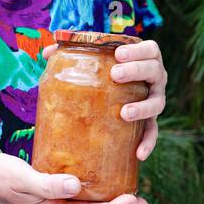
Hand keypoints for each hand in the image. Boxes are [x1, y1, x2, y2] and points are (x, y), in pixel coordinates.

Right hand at [0, 153, 148, 203]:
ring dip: (106, 202)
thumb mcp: (23, 178)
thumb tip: (75, 186)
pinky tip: (98, 183)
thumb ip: (48, 184)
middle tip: (142, 202)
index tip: (135, 201)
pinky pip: (74, 199)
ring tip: (127, 195)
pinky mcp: (45, 197)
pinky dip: (90, 194)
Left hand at [44, 38, 166, 160]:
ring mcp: (155, 99)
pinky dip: (148, 142)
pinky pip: (152, 131)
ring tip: (124, 113)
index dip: (137, 50)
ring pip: (157, 102)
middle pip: (154, 71)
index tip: (118, 54)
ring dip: (143, 107)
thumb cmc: (106, 70)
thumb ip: (74, 53)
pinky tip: (139, 154)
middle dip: (136, 71)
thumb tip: (46, 53)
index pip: (149, 49)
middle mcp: (155, 78)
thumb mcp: (94, 60)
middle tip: (115, 75)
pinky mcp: (151, 120)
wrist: (118, 94)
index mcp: (145, 58)